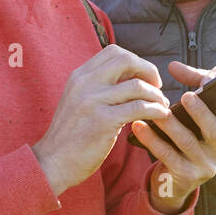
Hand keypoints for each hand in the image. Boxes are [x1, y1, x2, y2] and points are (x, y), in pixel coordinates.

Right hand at [32, 46, 169, 196]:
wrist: (53, 162)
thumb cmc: (71, 136)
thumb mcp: (79, 101)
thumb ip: (99, 87)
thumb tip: (130, 78)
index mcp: (79, 76)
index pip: (114, 52)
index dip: (136, 61)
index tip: (145, 78)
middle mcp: (85, 83)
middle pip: (127, 60)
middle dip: (149, 71)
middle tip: (157, 88)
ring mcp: (93, 101)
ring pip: (137, 85)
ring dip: (156, 95)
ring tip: (162, 106)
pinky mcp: (103, 121)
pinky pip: (139, 108)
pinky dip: (156, 110)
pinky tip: (161, 116)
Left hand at [132, 90, 215, 213]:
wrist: (173, 183)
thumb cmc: (187, 146)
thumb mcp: (198, 131)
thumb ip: (200, 110)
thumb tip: (193, 89)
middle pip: (214, 131)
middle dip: (201, 112)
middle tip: (187, 95)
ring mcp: (206, 167)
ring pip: (187, 142)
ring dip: (170, 124)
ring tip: (157, 110)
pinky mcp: (187, 176)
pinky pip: (167, 154)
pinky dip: (151, 139)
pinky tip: (139, 127)